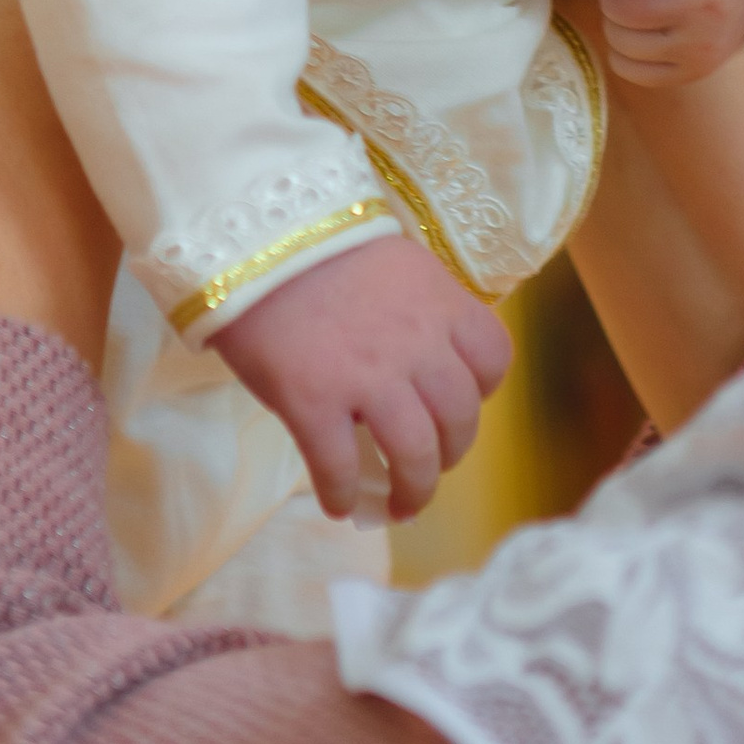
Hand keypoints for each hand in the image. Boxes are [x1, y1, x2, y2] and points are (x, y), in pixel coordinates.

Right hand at [208, 237, 511, 523]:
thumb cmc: (315, 246)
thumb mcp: (390, 265)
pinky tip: (338, 503)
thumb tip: (416, 362)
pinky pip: (339, 467)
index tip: (459, 405)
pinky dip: (343, 494)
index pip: (492, 357)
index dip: (482, 391)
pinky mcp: (314, 402)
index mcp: (440, 302)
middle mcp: (417, 342)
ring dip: (413, 490)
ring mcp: (367, 376)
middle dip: (450, 454)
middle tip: (430, 467)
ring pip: (415, 453)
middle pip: (459, 417)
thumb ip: (415, 311)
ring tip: (399, 505)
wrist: (250, 238)